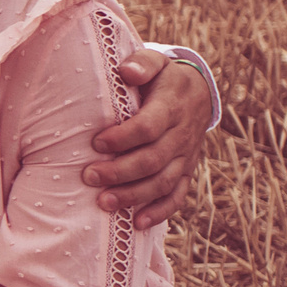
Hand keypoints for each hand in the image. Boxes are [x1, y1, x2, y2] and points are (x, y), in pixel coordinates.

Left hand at [88, 48, 207, 227]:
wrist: (197, 93)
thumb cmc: (163, 77)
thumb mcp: (156, 63)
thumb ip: (142, 64)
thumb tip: (127, 72)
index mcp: (172, 107)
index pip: (149, 126)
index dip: (123, 137)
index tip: (95, 142)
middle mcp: (182, 134)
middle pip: (153, 159)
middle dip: (120, 171)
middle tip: (88, 177)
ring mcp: (185, 156)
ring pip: (163, 181)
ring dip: (134, 195)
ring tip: (103, 203)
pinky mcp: (186, 171)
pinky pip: (177, 196)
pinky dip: (160, 211)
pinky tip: (137, 223)